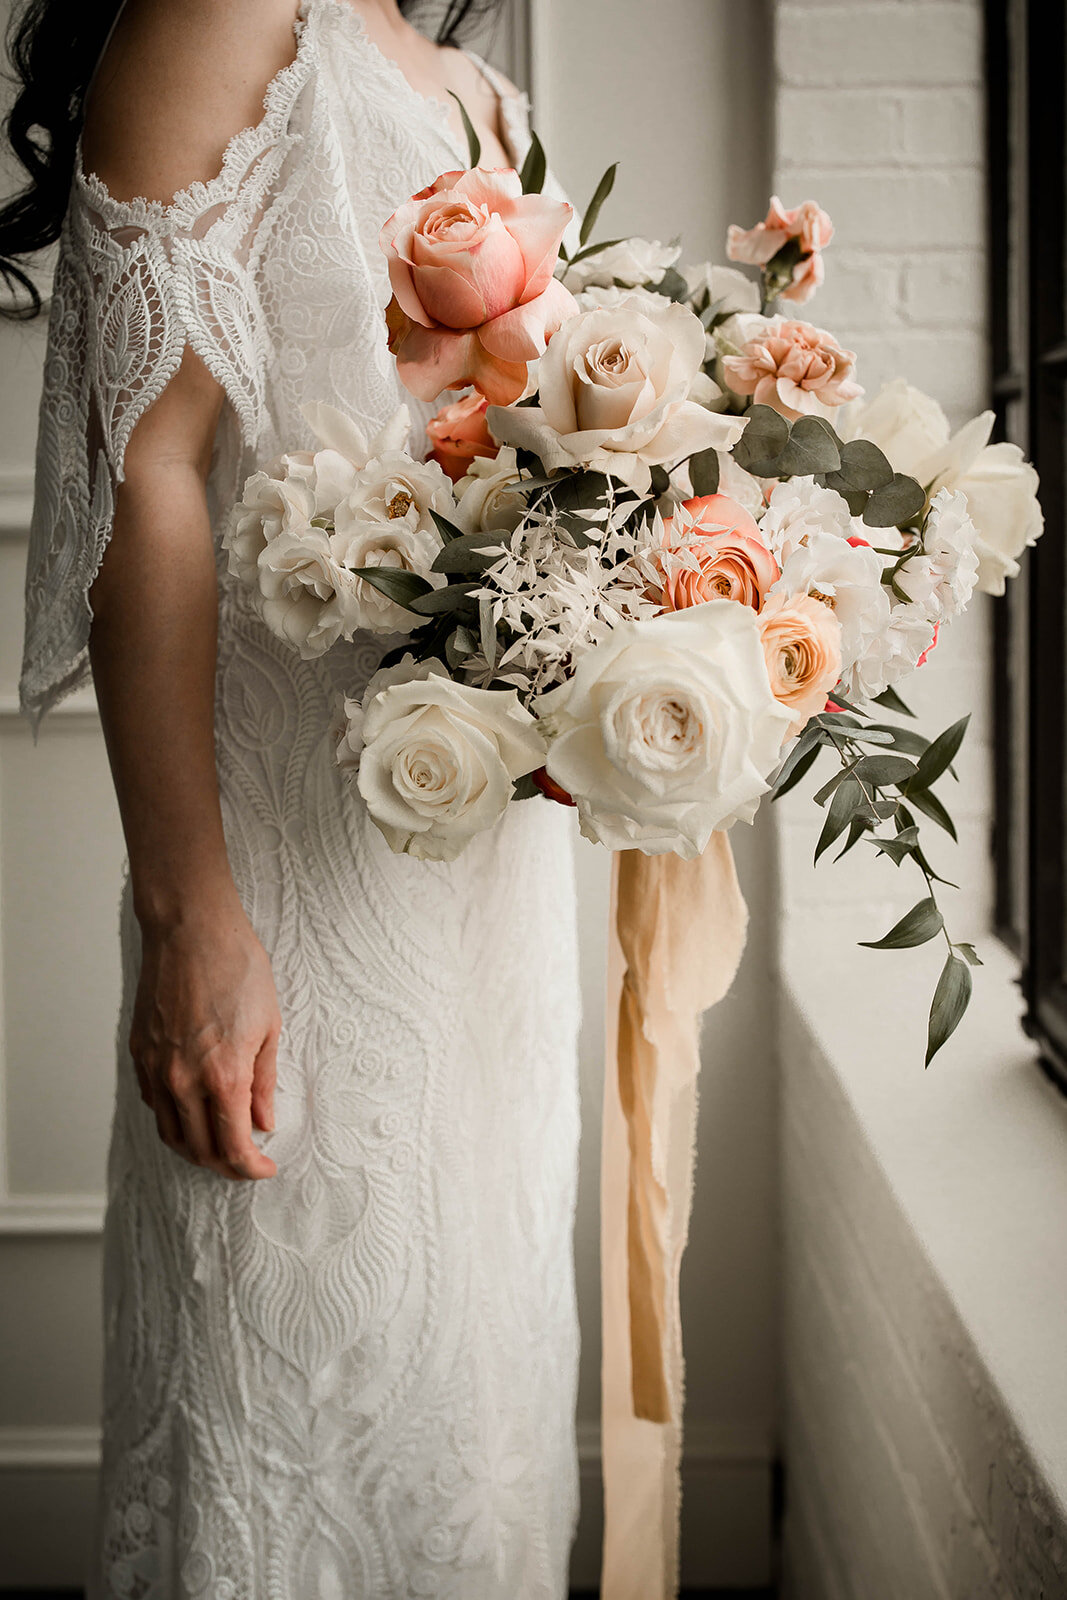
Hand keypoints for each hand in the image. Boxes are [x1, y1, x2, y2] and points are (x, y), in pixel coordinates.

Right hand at [129, 891, 280, 1180]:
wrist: (191, 929)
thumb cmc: (237, 967)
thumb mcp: (269, 1025)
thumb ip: (263, 1081)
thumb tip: (263, 1120)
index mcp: (223, 1076)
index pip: (233, 1148)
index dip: (251, 1168)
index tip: (264, 1168)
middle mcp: (183, 1080)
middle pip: (200, 1150)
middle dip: (226, 1166)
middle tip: (246, 1162)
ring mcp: (156, 1068)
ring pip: (171, 1134)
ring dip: (196, 1149)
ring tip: (219, 1145)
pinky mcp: (139, 1053)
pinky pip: (154, 1104)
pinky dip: (174, 1119)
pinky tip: (192, 1111)